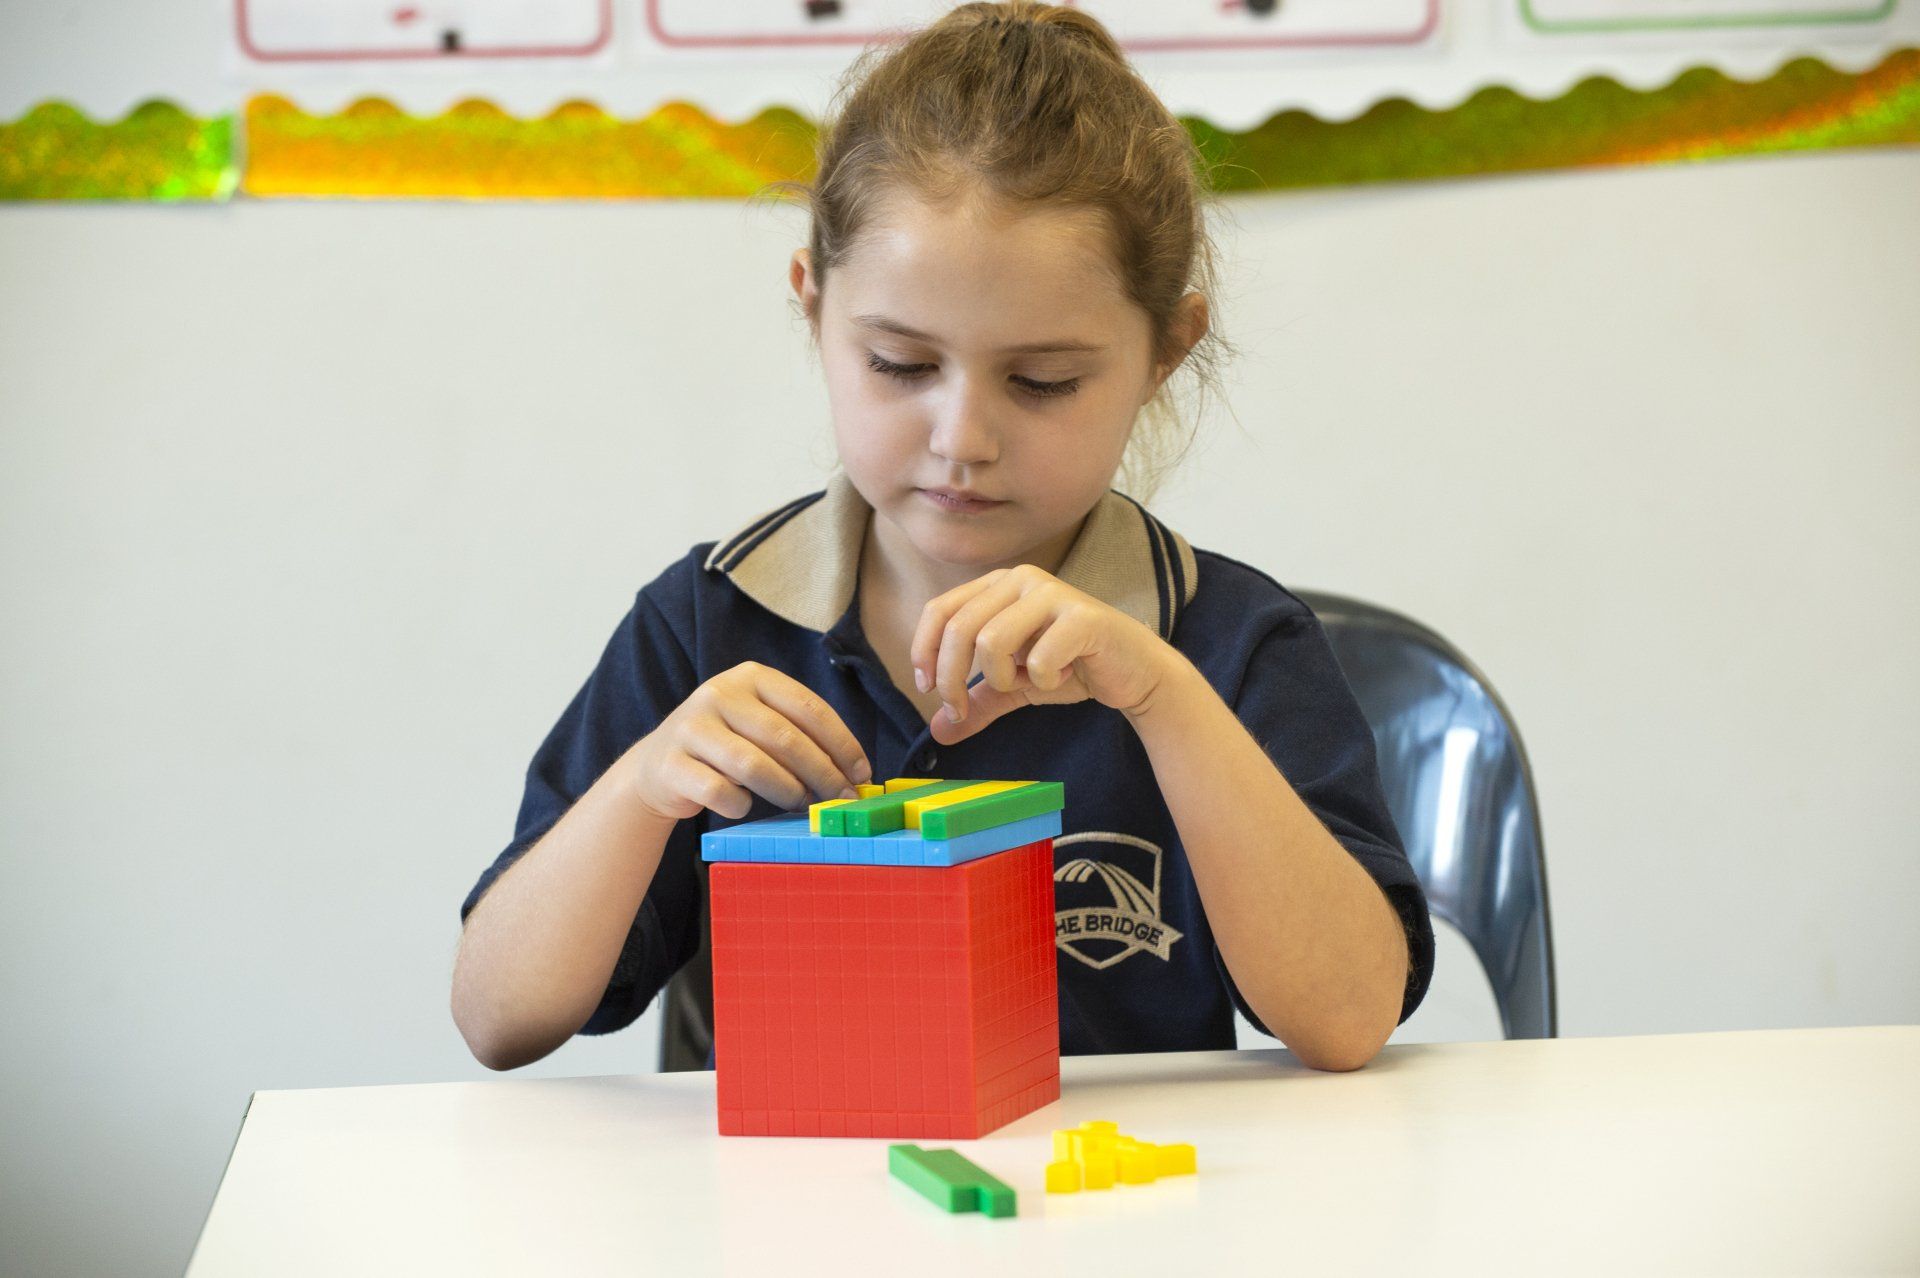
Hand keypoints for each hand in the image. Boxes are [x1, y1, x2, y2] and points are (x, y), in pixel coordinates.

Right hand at [623, 662, 870, 822]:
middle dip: (822, 773)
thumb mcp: (758, 724)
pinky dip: (740, 806)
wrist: (657, 766)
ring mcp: (691, 727)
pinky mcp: (671, 764)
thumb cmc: (726, 747)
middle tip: (840, 798)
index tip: (861, 773)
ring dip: (787, 791)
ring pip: (754, 766)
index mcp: (750, 676)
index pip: (809, 707)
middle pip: (785, 738)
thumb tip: (852, 773)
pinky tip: (744, 806)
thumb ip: (798, 735)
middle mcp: (719, 693)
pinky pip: (720, 792)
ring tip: (800, 804)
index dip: (842, 744)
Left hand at [912, 564, 1180, 744]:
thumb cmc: (1073, 668)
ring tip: (1027, 682)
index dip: (924, 651)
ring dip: (1003, 678)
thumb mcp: (1015, 686)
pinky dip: (1043, 681)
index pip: (940, 610)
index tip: (928, 689)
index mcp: (999, 585)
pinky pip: (1037, 659)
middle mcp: (1022, 579)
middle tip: (959, 710)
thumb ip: (978, 702)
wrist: (1135, 672)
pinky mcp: (1083, 617)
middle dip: (952, 679)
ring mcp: (1053, 593)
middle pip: (959, 628)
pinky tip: (1062, 676)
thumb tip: (938, 731)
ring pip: (992, 641)